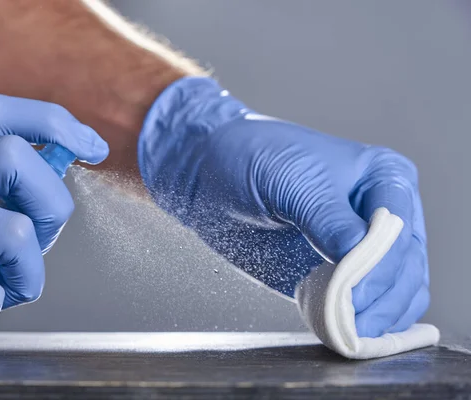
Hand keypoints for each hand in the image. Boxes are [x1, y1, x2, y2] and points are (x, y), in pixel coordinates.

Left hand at [138, 77, 427, 337]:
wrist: (212, 173)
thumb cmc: (254, 159)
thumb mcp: (293, 181)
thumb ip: (329, 221)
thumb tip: (360, 263)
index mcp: (385, 179)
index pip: (400, 234)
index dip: (382, 268)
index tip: (352, 292)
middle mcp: (384, 214)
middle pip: (406, 270)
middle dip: (379, 299)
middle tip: (345, 318)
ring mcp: (364, 248)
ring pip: (396, 295)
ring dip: (373, 317)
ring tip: (340, 325)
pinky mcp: (339, 273)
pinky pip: (365, 306)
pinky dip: (354, 321)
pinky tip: (332, 323)